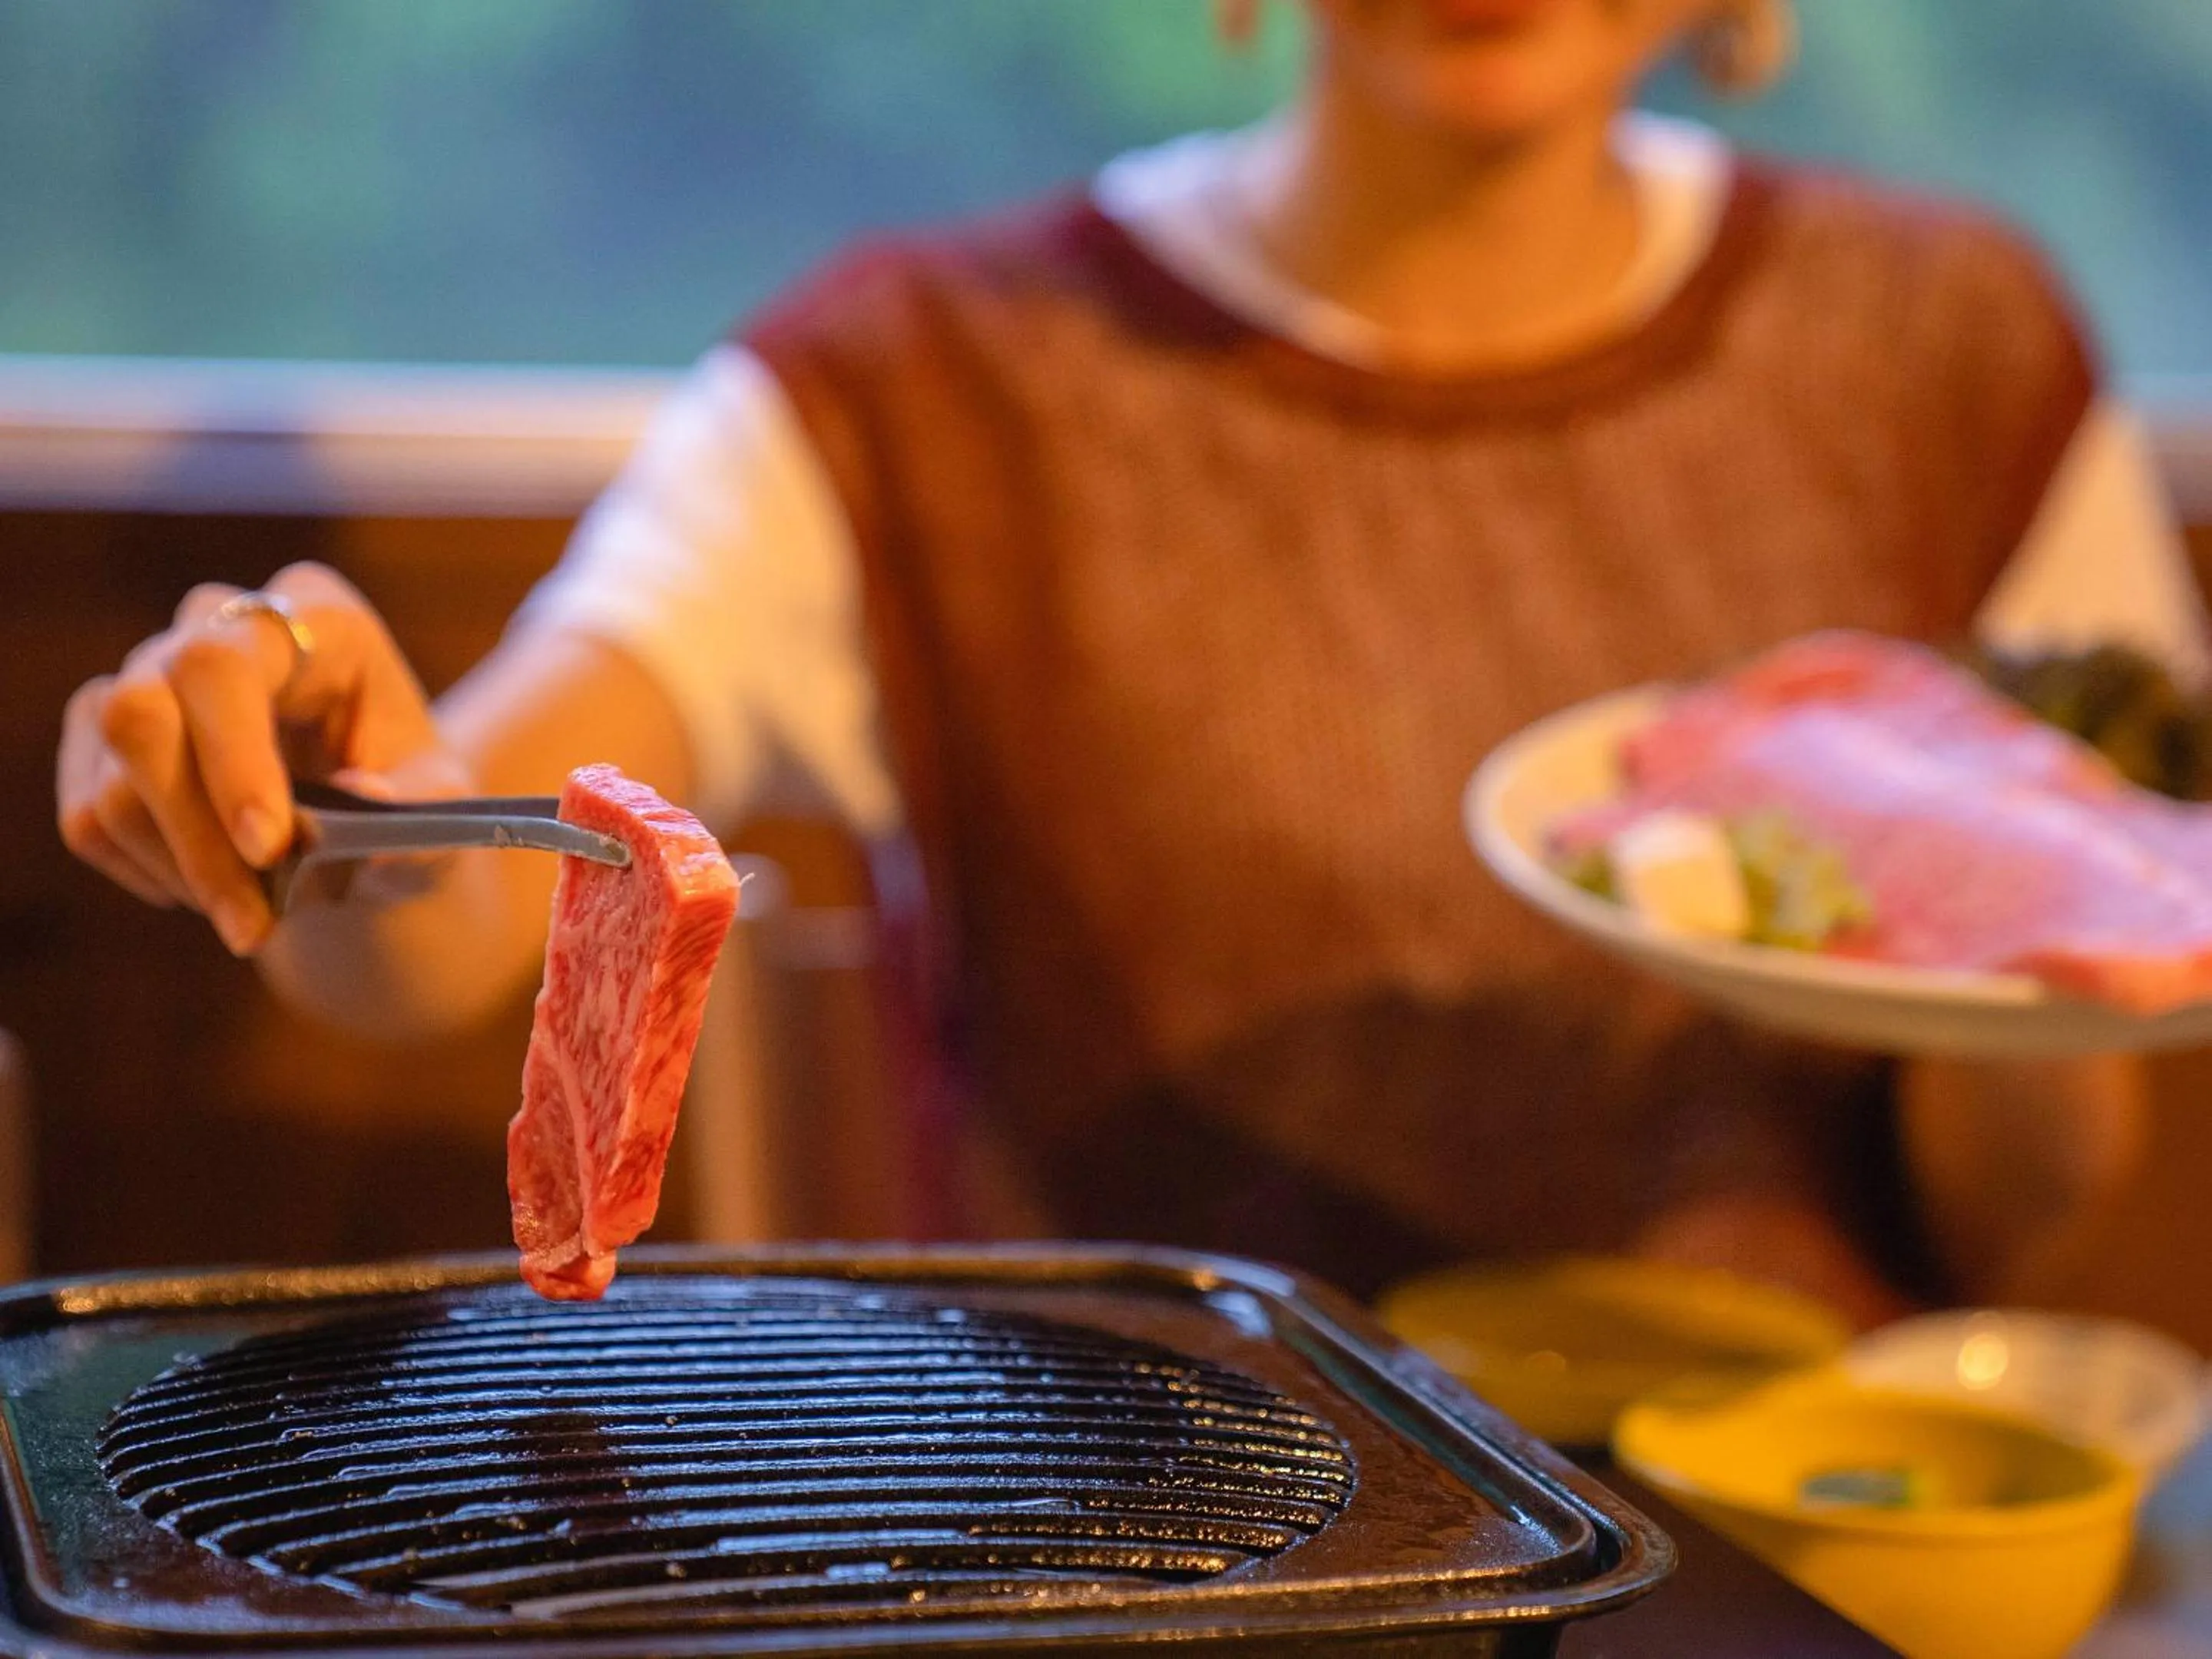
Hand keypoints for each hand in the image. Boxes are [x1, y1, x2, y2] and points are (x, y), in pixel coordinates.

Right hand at [56, 562, 459, 955]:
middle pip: (141, 715)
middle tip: (254, 925)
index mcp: (315, 619)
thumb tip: (367, 810)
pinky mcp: (102, 728)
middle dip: (196, 837)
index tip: (272, 848)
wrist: (363, 817)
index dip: (233, 758)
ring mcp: (146, 671)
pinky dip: (148, 873)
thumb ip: (422, 809)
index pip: (223, 667)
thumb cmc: (407, 794)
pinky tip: (210, 888)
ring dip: (180, 871)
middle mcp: (215, 624)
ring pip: (110, 779)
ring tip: (252, 915)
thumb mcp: (443, 804)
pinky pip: (87, 817)